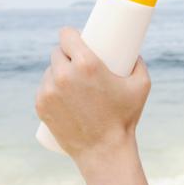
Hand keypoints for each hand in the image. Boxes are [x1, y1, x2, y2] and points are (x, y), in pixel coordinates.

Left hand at [35, 26, 150, 161]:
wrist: (104, 151)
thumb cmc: (125, 117)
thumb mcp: (141, 85)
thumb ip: (139, 64)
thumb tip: (134, 53)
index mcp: (86, 64)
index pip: (66, 36)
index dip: (70, 34)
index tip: (76, 36)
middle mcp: (64, 75)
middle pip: (57, 52)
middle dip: (65, 52)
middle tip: (77, 59)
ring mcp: (49, 92)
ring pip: (49, 71)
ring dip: (57, 70)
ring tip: (69, 77)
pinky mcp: (41, 106)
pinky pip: (43, 88)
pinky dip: (49, 87)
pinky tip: (56, 89)